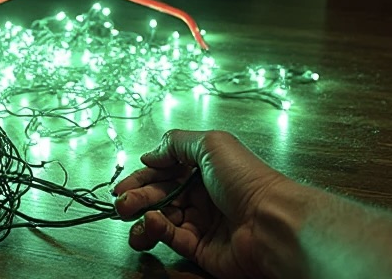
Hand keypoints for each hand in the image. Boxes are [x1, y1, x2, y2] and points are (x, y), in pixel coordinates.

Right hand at [113, 130, 291, 278]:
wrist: (270, 222)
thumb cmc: (248, 180)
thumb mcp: (211, 144)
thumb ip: (176, 143)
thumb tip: (151, 153)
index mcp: (205, 169)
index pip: (165, 172)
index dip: (143, 177)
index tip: (124, 184)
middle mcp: (203, 196)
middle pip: (159, 196)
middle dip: (136, 197)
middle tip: (121, 202)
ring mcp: (202, 223)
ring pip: (161, 220)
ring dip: (141, 216)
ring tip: (130, 214)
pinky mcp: (201, 248)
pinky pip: (171, 238)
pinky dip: (157, 230)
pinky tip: (152, 221)